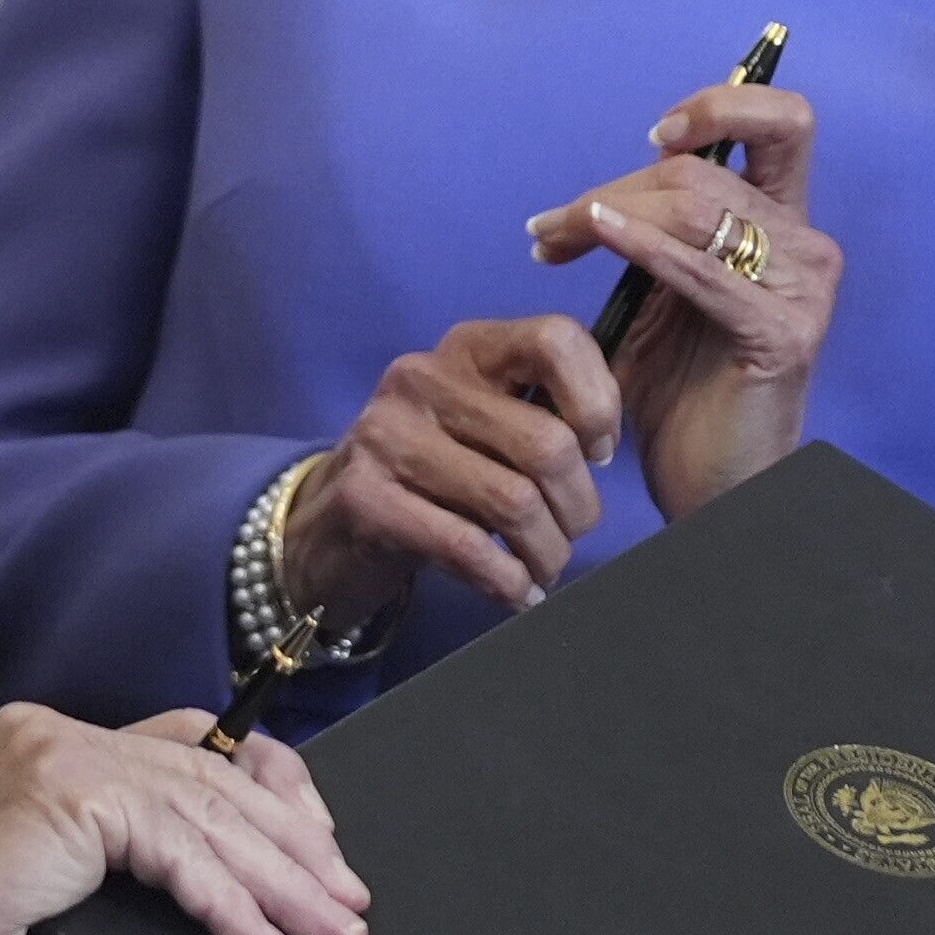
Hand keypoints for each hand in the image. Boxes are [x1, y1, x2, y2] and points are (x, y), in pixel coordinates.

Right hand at [0, 713, 368, 934]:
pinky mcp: (60, 792)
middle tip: (346, 904)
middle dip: (293, 846)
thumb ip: (162, 903)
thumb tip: (255, 914)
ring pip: (204, 809)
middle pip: (212, 776)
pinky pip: (174, 845)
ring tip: (330, 932)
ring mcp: (54, 755)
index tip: (322, 851)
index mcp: (54, 755)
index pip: (192, 747)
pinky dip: (227, 900)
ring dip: (280, 880)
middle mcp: (54, 737)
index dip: (268, 791)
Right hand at [286, 320, 624, 625]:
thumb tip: (607, 441)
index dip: (599, 403)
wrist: (327, 529)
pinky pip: (467, 547)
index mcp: (466, 348)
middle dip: (579, 507)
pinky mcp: (365, 499)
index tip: (599, 453)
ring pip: (514, 502)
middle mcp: (422, 379)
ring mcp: (386, 437)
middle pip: (547, 443)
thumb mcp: (483, 424)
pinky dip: (508, 582)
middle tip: (572, 535)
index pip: (557, 340)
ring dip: (547, 553)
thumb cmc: (432, 477)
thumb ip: (541, 412)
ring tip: (544, 569)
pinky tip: (517, 594)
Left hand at [524, 79, 837, 525]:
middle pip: (707, 169)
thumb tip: (601, 193)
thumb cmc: (683, 399)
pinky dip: (640, 241)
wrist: (712, 490)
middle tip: (550, 228)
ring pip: (697, 206)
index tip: (654, 136)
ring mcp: (803, 289)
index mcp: (786, 227)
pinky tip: (594, 236)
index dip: (720, 105)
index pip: (783, 122)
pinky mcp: (781, 334)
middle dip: (616, 185)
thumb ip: (655, 236)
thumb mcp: (664, 299)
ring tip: (552, 241)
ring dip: (607, 212)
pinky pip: (698, 269)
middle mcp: (807, 248)